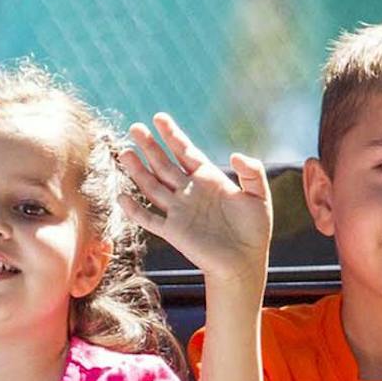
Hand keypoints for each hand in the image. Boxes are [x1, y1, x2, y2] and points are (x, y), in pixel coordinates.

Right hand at [117, 113, 272, 289]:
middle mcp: (189, 192)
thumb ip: (252, 172)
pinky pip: (149, 218)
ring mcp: (179, 211)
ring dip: (138, 171)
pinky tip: (122, 197)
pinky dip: (135, 209)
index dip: (172, 135)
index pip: (185, 152)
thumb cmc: (254, 230)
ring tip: (124, 153)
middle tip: (135, 128)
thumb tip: (235, 155)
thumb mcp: (260, 196)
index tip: (159, 118)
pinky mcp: (173, 231)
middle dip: (149, 146)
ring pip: (152, 186)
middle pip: (164, 164)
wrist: (244, 262)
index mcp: (208, 179)